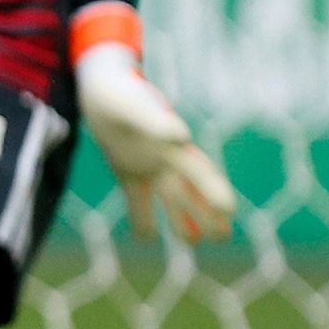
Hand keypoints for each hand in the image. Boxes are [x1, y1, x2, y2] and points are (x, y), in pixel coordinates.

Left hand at [76, 45, 235, 242]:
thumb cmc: (121, 93)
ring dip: (181, 219)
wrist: (100, 86)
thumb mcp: (136, 106)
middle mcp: (165, 157)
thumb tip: (180, 137)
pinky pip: (136, 197)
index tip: (228, 209)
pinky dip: (141, 216)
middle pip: (191, 190)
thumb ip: (156, 121)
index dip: (215, 190)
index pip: (200, 171)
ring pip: (169, 197)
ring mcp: (147, 165)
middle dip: (207, 212)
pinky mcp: (126, 169)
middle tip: (222, 237)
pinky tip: (145, 238)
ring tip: (194, 242)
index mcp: (173, 144)